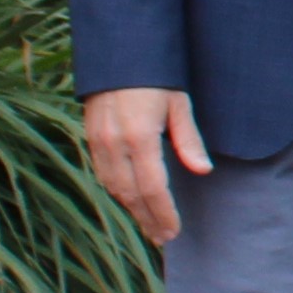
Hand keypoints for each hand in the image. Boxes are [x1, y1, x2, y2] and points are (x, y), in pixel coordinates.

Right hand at [81, 87, 210, 244]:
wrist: (118, 55)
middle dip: (148, 218)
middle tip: (163, 238)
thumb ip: (189, 140)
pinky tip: (130, 201)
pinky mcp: (90, 137)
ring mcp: (98, 141)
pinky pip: (102, 173)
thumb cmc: (156, 78)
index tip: (174, 232)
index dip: (163, 213)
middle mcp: (114, 144)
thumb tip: (202, 170)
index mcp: (140, 137)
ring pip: (113, 187)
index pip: (153, 188)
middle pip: (131, 194)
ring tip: (149, 226)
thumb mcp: (180, 104)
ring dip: (131, 209)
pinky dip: (117, 192)